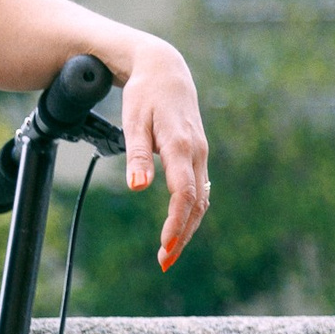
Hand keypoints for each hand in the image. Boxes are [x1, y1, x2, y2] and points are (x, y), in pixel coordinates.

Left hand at [117, 38, 208, 269]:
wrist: (165, 70)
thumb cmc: (145, 94)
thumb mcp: (134, 122)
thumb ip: (136, 156)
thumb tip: (138, 188)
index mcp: (180, 146)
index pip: (184, 194)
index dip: (176, 223)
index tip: (165, 246)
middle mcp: (196, 152)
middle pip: (196, 203)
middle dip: (182, 235)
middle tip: (164, 262)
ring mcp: (200, 153)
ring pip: (201, 198)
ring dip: (187, 228)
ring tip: (168, 253)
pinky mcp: (197, 154)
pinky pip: (199, 189)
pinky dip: (190, 212)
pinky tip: (178, 228)